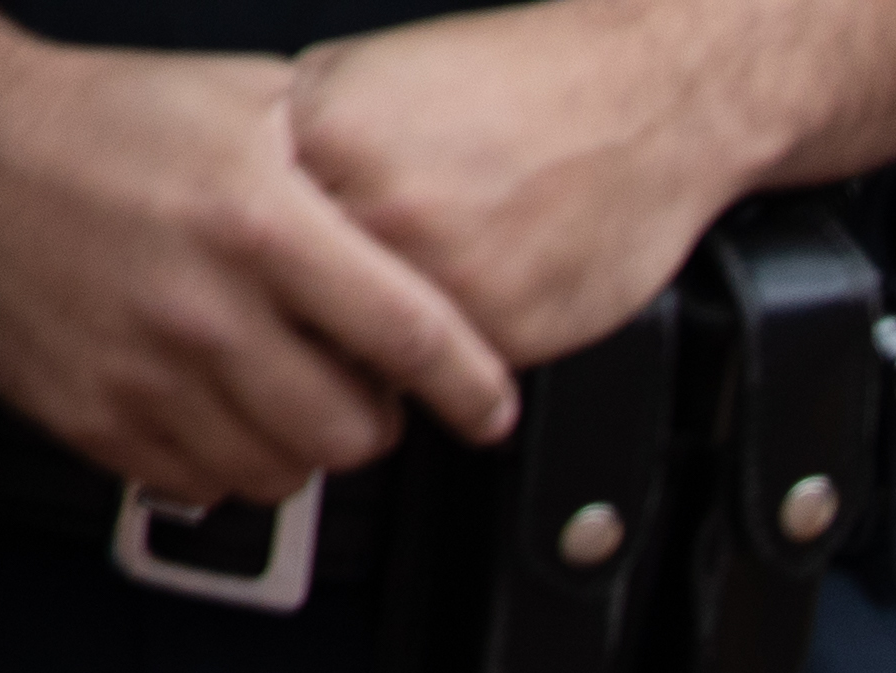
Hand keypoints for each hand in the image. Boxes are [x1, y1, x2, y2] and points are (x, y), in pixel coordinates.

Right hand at [0, 12, 514, 493]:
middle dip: (375, 419)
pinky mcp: (89, 413)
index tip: (488, 408)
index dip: (471, 389)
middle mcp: (202, 308)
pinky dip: (223, 460)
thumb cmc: (103, 118)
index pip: (411, 339)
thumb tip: (431, 223)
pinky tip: (216, 406)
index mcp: (258, 224)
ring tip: (281, 392)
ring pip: (281, 474)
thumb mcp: (247, 105)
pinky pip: (197, 484)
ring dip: (299, 446)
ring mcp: (141, 370)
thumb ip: (344, 171)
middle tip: (357, 386)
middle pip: (353, 433)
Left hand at [285, 1, 761, 380]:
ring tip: (434, 284)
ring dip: (389, 344)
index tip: (275, 275)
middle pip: (299, 309)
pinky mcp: (506, 332)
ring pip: (372, 354)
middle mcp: (374, 212)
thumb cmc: (525, 84)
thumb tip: (257, 218)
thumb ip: (306, 150)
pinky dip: (461, 348)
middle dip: (320, 315)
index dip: (261, 266)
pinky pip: (451, 370)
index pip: (246, 244)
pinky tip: (493, 287)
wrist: (648, 97)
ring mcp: (442, 279)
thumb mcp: (373, 80)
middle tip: (352, 296)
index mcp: (321, 140)